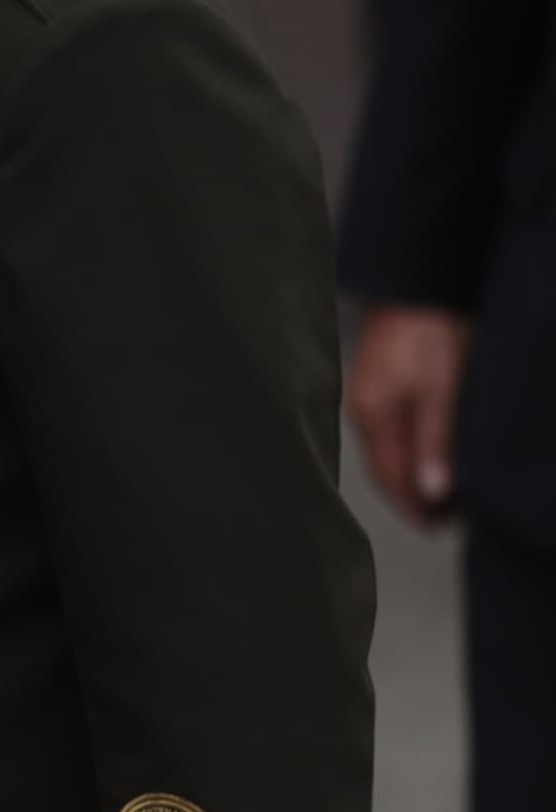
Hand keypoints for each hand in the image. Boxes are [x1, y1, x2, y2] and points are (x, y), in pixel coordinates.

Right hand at [347, 303, 469, 528]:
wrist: (419, 282)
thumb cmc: (431, 331)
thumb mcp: (441, 389)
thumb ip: (435, 441)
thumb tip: (434, 493)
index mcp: (374, 417)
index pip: (390, 479)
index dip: (415, 508)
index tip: (439, 529)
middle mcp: (364, 412)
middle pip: (385, 469)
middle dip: (413, 497)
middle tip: (447, 519)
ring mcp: (367, 398)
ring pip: (387, 452)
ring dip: (411, 474)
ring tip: (444, 492)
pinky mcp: (378, 385)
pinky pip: (389, 432)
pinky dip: (408, 451)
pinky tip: (426, 452)